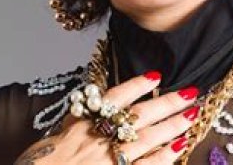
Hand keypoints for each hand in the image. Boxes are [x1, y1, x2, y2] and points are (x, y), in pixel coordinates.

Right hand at [14, 71, 199, 163]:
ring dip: (171, 126)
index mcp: (79, 125)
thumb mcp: (55, 136)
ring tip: (192, 115)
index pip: (112, 98)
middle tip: (191, 93)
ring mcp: (107, 161)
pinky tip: (179, 148)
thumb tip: (96, 109)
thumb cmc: (40, 163)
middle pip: (137, 116)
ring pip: (146, 139)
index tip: (155, 75)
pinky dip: (163, 157)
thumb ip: (78, 122)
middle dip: (166, 104)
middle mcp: (95, 140)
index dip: (136, 85)